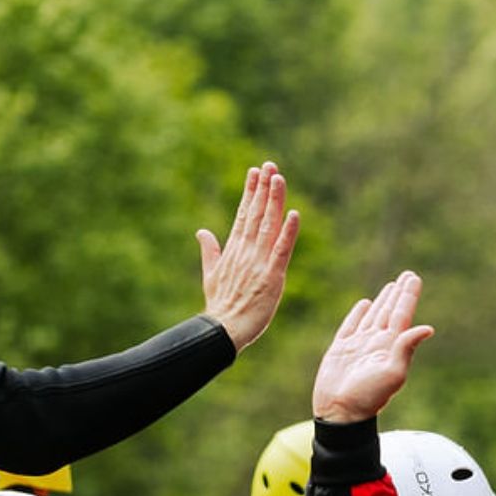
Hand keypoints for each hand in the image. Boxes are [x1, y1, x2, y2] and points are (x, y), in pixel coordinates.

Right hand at [200, 162, 300, 351]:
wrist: (223, 330)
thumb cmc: (219, 305)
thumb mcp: (210, 274)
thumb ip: (209, 250)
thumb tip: (201, 232)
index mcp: (234, 250)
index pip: (244, 214)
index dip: (250, 192)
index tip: (255, 171)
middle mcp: (246, 252)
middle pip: (257, 214)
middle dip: (263, 188)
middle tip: (270, 165)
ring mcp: (259, 262)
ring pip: (269, 226)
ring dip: (274, 201)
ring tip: (278, 178)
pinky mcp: (272, 276)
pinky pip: (282, 250)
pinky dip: (288, 232)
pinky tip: (294, 214)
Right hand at [312, 271, 435, 423]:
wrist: (341, 413)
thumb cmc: (368, 397)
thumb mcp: (393, 373)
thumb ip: (407, 348)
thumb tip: (428, 328)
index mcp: (391, 346)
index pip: (403, 314)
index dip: (408, 295)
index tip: (414, 278)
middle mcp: (377, 343)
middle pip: (391, 311)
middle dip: (399, 293)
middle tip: (408, 275)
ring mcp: (359, 345)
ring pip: (373, 316)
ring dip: (383, 300)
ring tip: (391, 286)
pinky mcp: (341, 350)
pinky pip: (351, 325)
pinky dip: (358, 314)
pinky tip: (364, 304)